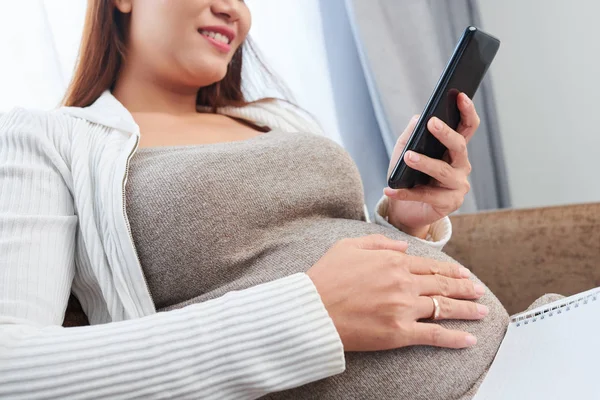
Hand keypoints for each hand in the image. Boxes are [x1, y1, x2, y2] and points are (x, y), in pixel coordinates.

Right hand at [306, 234, 487, 351]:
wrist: (312, 309)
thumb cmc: (325, 277)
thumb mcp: (348, 246)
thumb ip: (378, 243)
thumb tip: (403, 248)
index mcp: (392, 262)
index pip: (429, 265)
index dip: (449, 269)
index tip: (462, 273)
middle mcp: (403, 283)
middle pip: (441, 284)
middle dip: (464, 287)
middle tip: (478, 291)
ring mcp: (403, 308)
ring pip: (443, 307)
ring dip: (466, 309)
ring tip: (482, 311)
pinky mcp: (399, 333)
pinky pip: (434, 335)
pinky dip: (454, 338)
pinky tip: (469, 339)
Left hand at [384, 93, 479, 237]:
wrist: (405, 210)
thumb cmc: (408, 176)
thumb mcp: (404, 152)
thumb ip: (411, 135)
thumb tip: (417, 118)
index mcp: (455, 150)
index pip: (467, 127)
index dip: (467, 111)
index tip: (460, 96)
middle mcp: (461, 166)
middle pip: (459, 146)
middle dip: (445, 133)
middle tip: (431, 122)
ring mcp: (458, 186)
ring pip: (443, 170)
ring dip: (425, 163)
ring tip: (408, 157)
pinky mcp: (448, 204)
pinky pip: (426, 196)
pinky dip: (405, 193)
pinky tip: (390, 189)